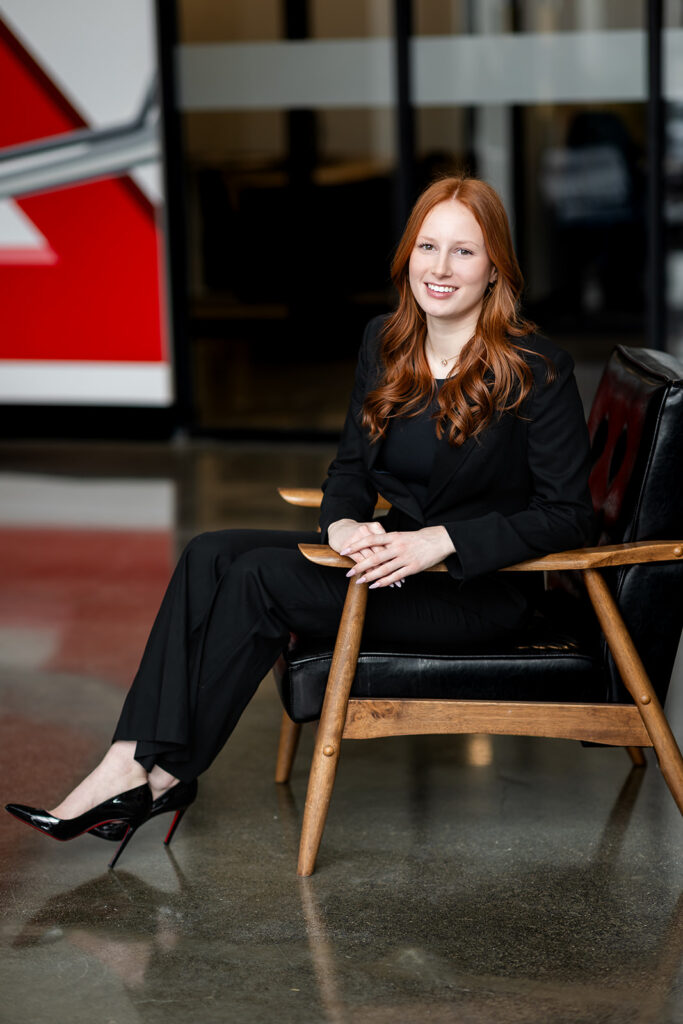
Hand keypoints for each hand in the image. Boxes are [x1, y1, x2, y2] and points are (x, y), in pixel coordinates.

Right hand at [328, 519, 403, 586]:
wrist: (339, 528)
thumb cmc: (360, 533)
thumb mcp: (373, 533)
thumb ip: (384, 542)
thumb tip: (399, 558)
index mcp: (376, 527)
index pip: (389, 545)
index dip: (397, 559)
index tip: (405, 571)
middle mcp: (367, 531)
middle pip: (382, 553)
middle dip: (392, 569)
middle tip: (400, 581)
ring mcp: (357, 539)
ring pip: (372, 559)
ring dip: (381, 575)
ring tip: (391, 585)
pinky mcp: (348, 546)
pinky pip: (360, 561)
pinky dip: (368, 573)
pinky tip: (373, 581)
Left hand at [341, 526, 455, 588]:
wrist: (441, 539)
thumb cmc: (421, 537)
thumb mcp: (403, 535)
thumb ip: (390, 542)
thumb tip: (377, 547)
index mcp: (394, 536)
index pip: (371, 539)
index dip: (357, 545)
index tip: (345, 550)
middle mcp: (398, 547)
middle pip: (374, 556)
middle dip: (360, 565)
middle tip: (349, 572)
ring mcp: (405, 558)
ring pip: (383, 568)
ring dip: (370, 576)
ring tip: (359, 581)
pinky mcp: (413, 568)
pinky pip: (395, 576)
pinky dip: (384, 582)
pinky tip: (375, 586)